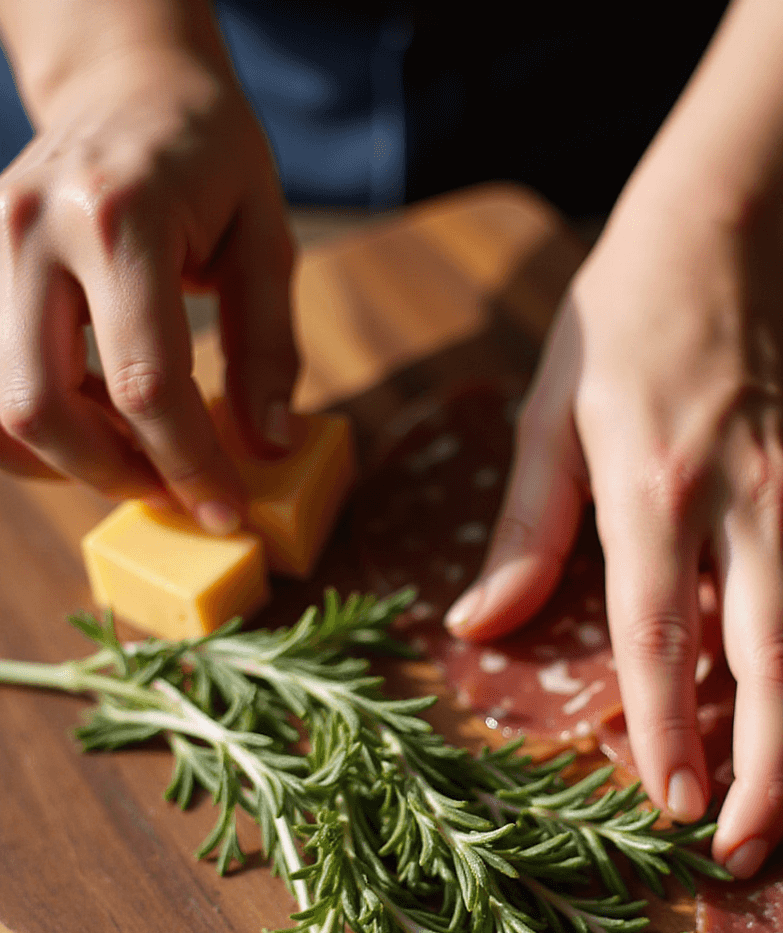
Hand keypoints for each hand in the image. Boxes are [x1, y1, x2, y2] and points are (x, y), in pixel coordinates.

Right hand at [0, 39, 296, 525]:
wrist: (126, 85)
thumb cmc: (209, 160)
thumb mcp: (265, 239)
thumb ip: (268, 347)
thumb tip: (269, 446)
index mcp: (121, 216)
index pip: (143, 382)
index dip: (186, 465)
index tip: (225, 510)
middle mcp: (37, 227)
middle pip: (43, 407)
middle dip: (112, 474)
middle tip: (172, 489)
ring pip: (0, 406)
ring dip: (68, 458)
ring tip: (135, 453)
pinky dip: (40, 426)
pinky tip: (93, 421)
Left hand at [445, 208, 782, 876]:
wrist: (727, 237)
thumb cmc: (620, 331)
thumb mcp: (546, 415)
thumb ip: (521, 532)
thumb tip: (476, 628)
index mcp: (657, 491)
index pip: (662, 637)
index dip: (670, 734)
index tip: (675, 814)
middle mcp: (756, 508)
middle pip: (781, 665)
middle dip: (771, 777)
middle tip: (744, 853)